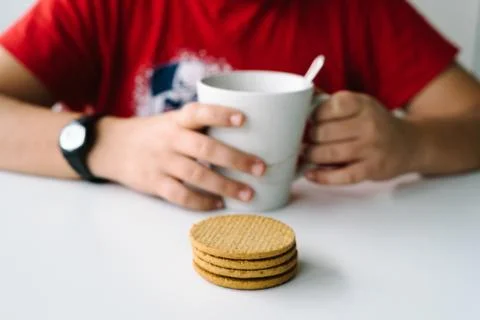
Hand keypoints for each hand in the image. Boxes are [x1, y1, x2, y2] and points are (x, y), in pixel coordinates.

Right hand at [89, 103, 265, 210]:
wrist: (112, 146)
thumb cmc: (154, 133)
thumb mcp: (172, 121)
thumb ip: (199, 128)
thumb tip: (244, 137)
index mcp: (176, 120)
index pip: (199, 113)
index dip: (220, 114)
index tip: (243, 119)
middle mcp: (169, 139)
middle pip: (205, 148)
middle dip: (236, 159)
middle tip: (260, 168)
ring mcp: (161, 162)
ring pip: (196, 175)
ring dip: (225, 185)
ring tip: (248, 193)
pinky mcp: (154, 183)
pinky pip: (181, 195)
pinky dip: (201, 202)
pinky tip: (219, 204)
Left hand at [304, 91, 416, 184]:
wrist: (410, 144)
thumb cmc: (376, 124)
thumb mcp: (360, 105)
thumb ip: (333, 103)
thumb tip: (302, 97)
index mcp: (363, 104)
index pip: (330, 106)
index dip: (314, 115)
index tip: (309, 120)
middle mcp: (368, 124)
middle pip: (324, 132)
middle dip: (308, 138)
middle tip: (304, 140)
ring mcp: (371, 148)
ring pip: (329, 154)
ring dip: (311, 156)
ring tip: (306, 154)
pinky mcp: (372, 169)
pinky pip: (342, 176)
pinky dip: (322, 176)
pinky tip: (311, 174)